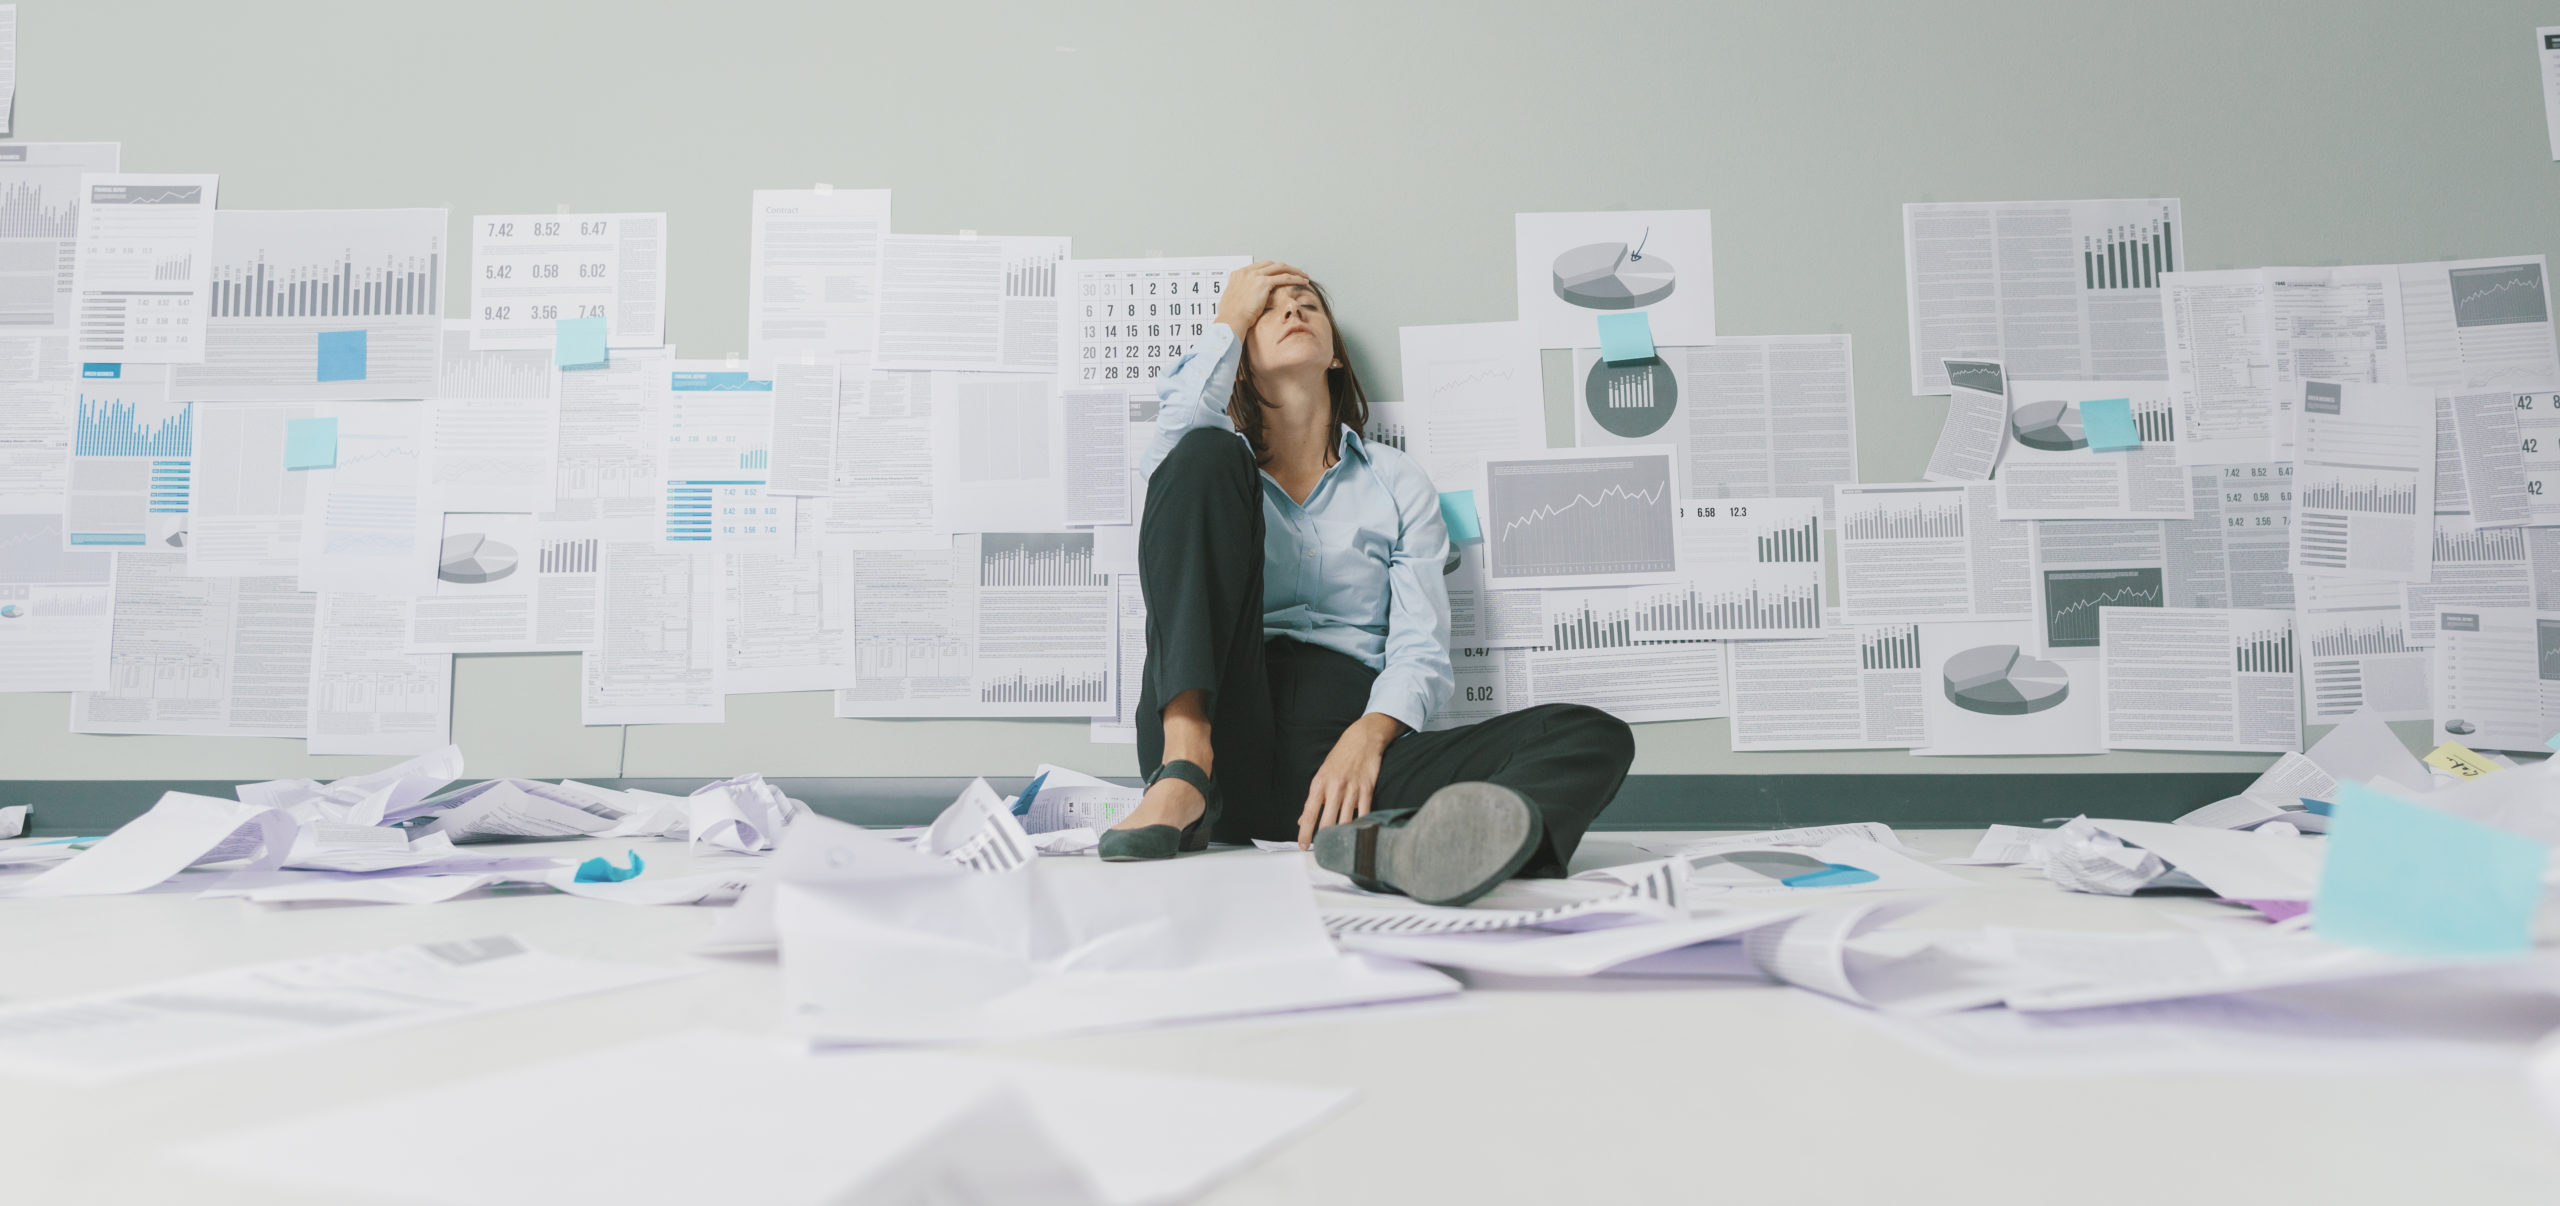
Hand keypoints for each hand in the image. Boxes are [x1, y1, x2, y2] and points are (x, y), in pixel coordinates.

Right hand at [1215, 261, 1308, 339]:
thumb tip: (1242, 301)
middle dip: (1285, 268)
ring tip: (1303, 276)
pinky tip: (1303, 281)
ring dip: (1294, 271)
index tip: (1281, 273)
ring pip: (1281, 268)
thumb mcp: (1231, 302)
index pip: (1260, 266)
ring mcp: (1255, 276)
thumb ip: (1239, 296)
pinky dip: (1296, 278)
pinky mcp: (1263, 283)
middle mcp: (1247, 272)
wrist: (1230, 320)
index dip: (1272, 269)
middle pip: (1271, 264)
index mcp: (1238, 274)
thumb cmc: (1230, 316)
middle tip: (1295, 273)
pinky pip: (1284, 277)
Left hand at [1297, 713, 1405, 847]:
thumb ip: (1313, 799)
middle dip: (1324, 839)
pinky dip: (1361, 826)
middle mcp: (1335, 787)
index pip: (1309, 813)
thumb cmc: (1340, 757)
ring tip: (1339, 847)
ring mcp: (1352, 789)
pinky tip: (1357, 834)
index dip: (1305, 832)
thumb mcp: (1321, 775)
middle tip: (1322, 850)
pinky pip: (1364, 813)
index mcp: (1319, 783)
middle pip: (1328, 821)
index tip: (1303, 845)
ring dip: (1342, 836)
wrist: (1362, 739)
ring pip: (1346, 820)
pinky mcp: (1367, 789)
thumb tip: (1302, 820)